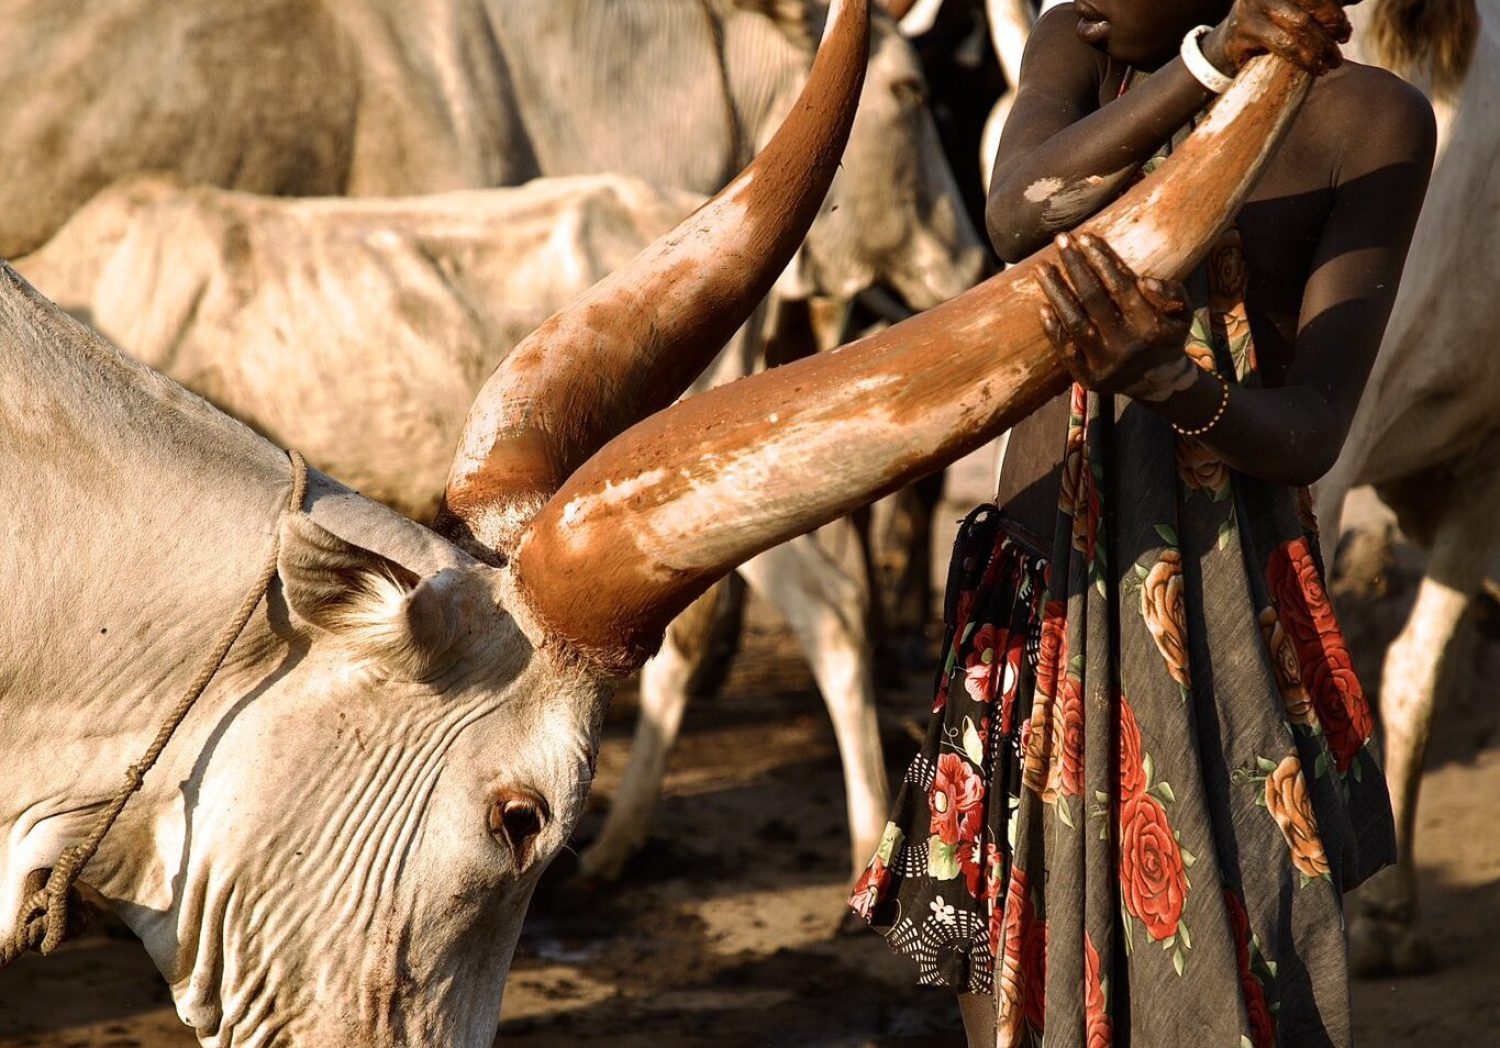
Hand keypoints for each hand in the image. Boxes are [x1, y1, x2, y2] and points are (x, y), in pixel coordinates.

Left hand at [1038, 233, 1196, 401]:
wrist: (1157, 382)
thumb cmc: (1165, 336)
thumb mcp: (1183, 314)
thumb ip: (1172, 293)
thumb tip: (1145, 281)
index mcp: (1151, 326)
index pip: (1121, 285)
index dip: (1101, 259)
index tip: (1085, 237)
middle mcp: (1126, 344)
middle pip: (1093, 298)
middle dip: (1075, 266)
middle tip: (1060, 240)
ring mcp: (1105, 363)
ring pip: (1075, 322)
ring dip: (1056, 292)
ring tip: (1042, 268)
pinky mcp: (1088, 377)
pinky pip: (1066, 350)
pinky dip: (1053, 329)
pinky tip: (1043, 306)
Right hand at [1202, 0, 1351, 75]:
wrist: (1225, 43)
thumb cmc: (1269, 22)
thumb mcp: (1293, 6)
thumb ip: (1318, 4)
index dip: (1333, 11)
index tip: (1344, 32)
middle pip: (1310, 3)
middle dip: (1331, 26)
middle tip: (1340, 47)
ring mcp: (1250, 9)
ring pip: (1298, 25)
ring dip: (1319, 47)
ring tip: (1330, 63)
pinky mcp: (1241, 34)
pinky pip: (1282, 46)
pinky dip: (1303, 58)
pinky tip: (1314, 68)